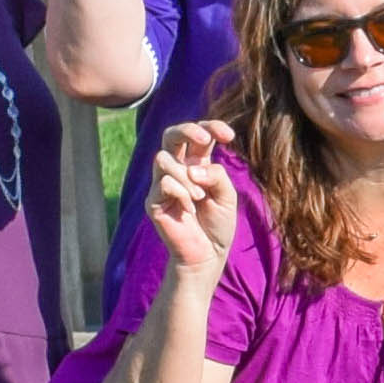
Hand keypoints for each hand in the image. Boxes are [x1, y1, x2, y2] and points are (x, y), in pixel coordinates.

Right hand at [142, 119, 237, 275]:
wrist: (208, 254)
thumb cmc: (218, 224)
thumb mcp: (227, 196)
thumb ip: (216, 176)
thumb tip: (192, 168)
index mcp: (197, 164)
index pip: (198, 136)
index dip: (210, 127)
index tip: (230, 136)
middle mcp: (177, 170)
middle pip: (171, 135)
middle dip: (187, 131)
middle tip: (206, 141)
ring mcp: (162, 184)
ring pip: (164, 159)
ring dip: (187, 176)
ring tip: (199, 197)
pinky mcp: (153, 201)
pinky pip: (164, 183)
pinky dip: (181, 193)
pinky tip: (189, 209)